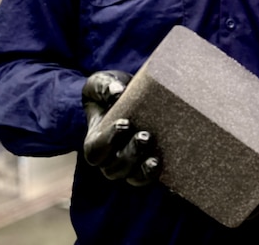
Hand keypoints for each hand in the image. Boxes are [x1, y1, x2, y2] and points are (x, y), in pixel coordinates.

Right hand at [82, 70, 159, 186]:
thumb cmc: (113, 89)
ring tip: (155, 157)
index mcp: (95, 140)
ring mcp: (129, 164)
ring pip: (131, 177)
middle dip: (130, 154)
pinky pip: (148, 178)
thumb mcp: (103, 82)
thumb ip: (105, 86)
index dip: (109, 140)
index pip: (96, 150)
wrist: (134, 94)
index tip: (124, 123)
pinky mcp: (146, 163)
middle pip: (114, 168)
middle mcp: (110, 158)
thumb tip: (117, 93)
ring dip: (143, 169)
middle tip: (145, 136)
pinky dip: (154, 174)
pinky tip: (162, 163)